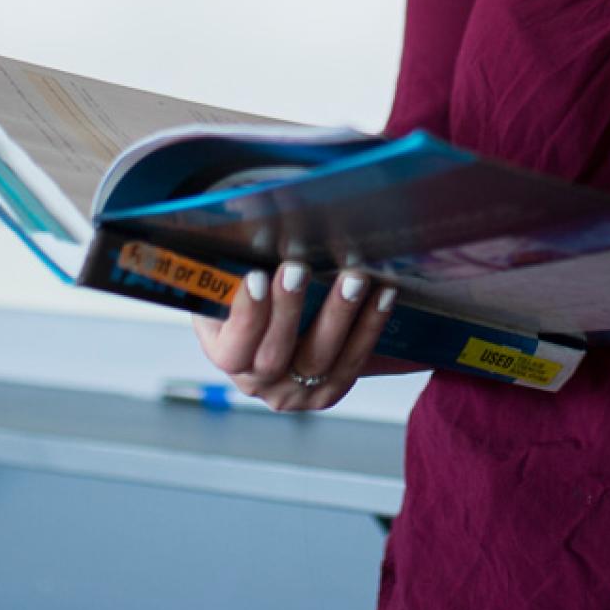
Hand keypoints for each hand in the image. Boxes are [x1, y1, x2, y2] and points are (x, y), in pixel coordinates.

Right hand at [191, 261, 397, 412]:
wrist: (276, 328)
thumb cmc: (253, 295)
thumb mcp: (230, 284)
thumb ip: (234, 266)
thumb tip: (246, 219)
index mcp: (228, 356)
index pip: (233, 347)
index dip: (246, 314)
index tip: (256, 276)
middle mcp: (259, 383)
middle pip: (274, 356)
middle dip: (289, 308)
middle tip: (300, 269)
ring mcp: (296, 391)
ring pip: (320, 359)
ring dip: (339, 314)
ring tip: (352, 278)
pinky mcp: (330, 389)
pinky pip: (353, 361)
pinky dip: (369, 326)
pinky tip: (382, 295)